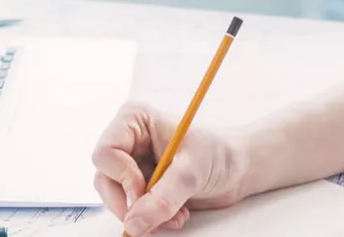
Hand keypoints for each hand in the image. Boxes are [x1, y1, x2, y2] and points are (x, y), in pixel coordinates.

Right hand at [91, 103, 250, 235]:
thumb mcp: (193, 171)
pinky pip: (131, 209)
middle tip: (157, 217)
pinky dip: (151, 219)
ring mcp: (132, 164)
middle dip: (131, 204)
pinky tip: (176, 216)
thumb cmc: (220, 154)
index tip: (144, 195)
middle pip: (105, 179)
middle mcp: (128, 140)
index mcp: (134, 120)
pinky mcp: (140, 184)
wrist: (238, 169)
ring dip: (144, 215)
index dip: (122, 178)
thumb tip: (133, 223)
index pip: (105, 153)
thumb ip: (163, 197)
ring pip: (115, 198)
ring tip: (176, 217)